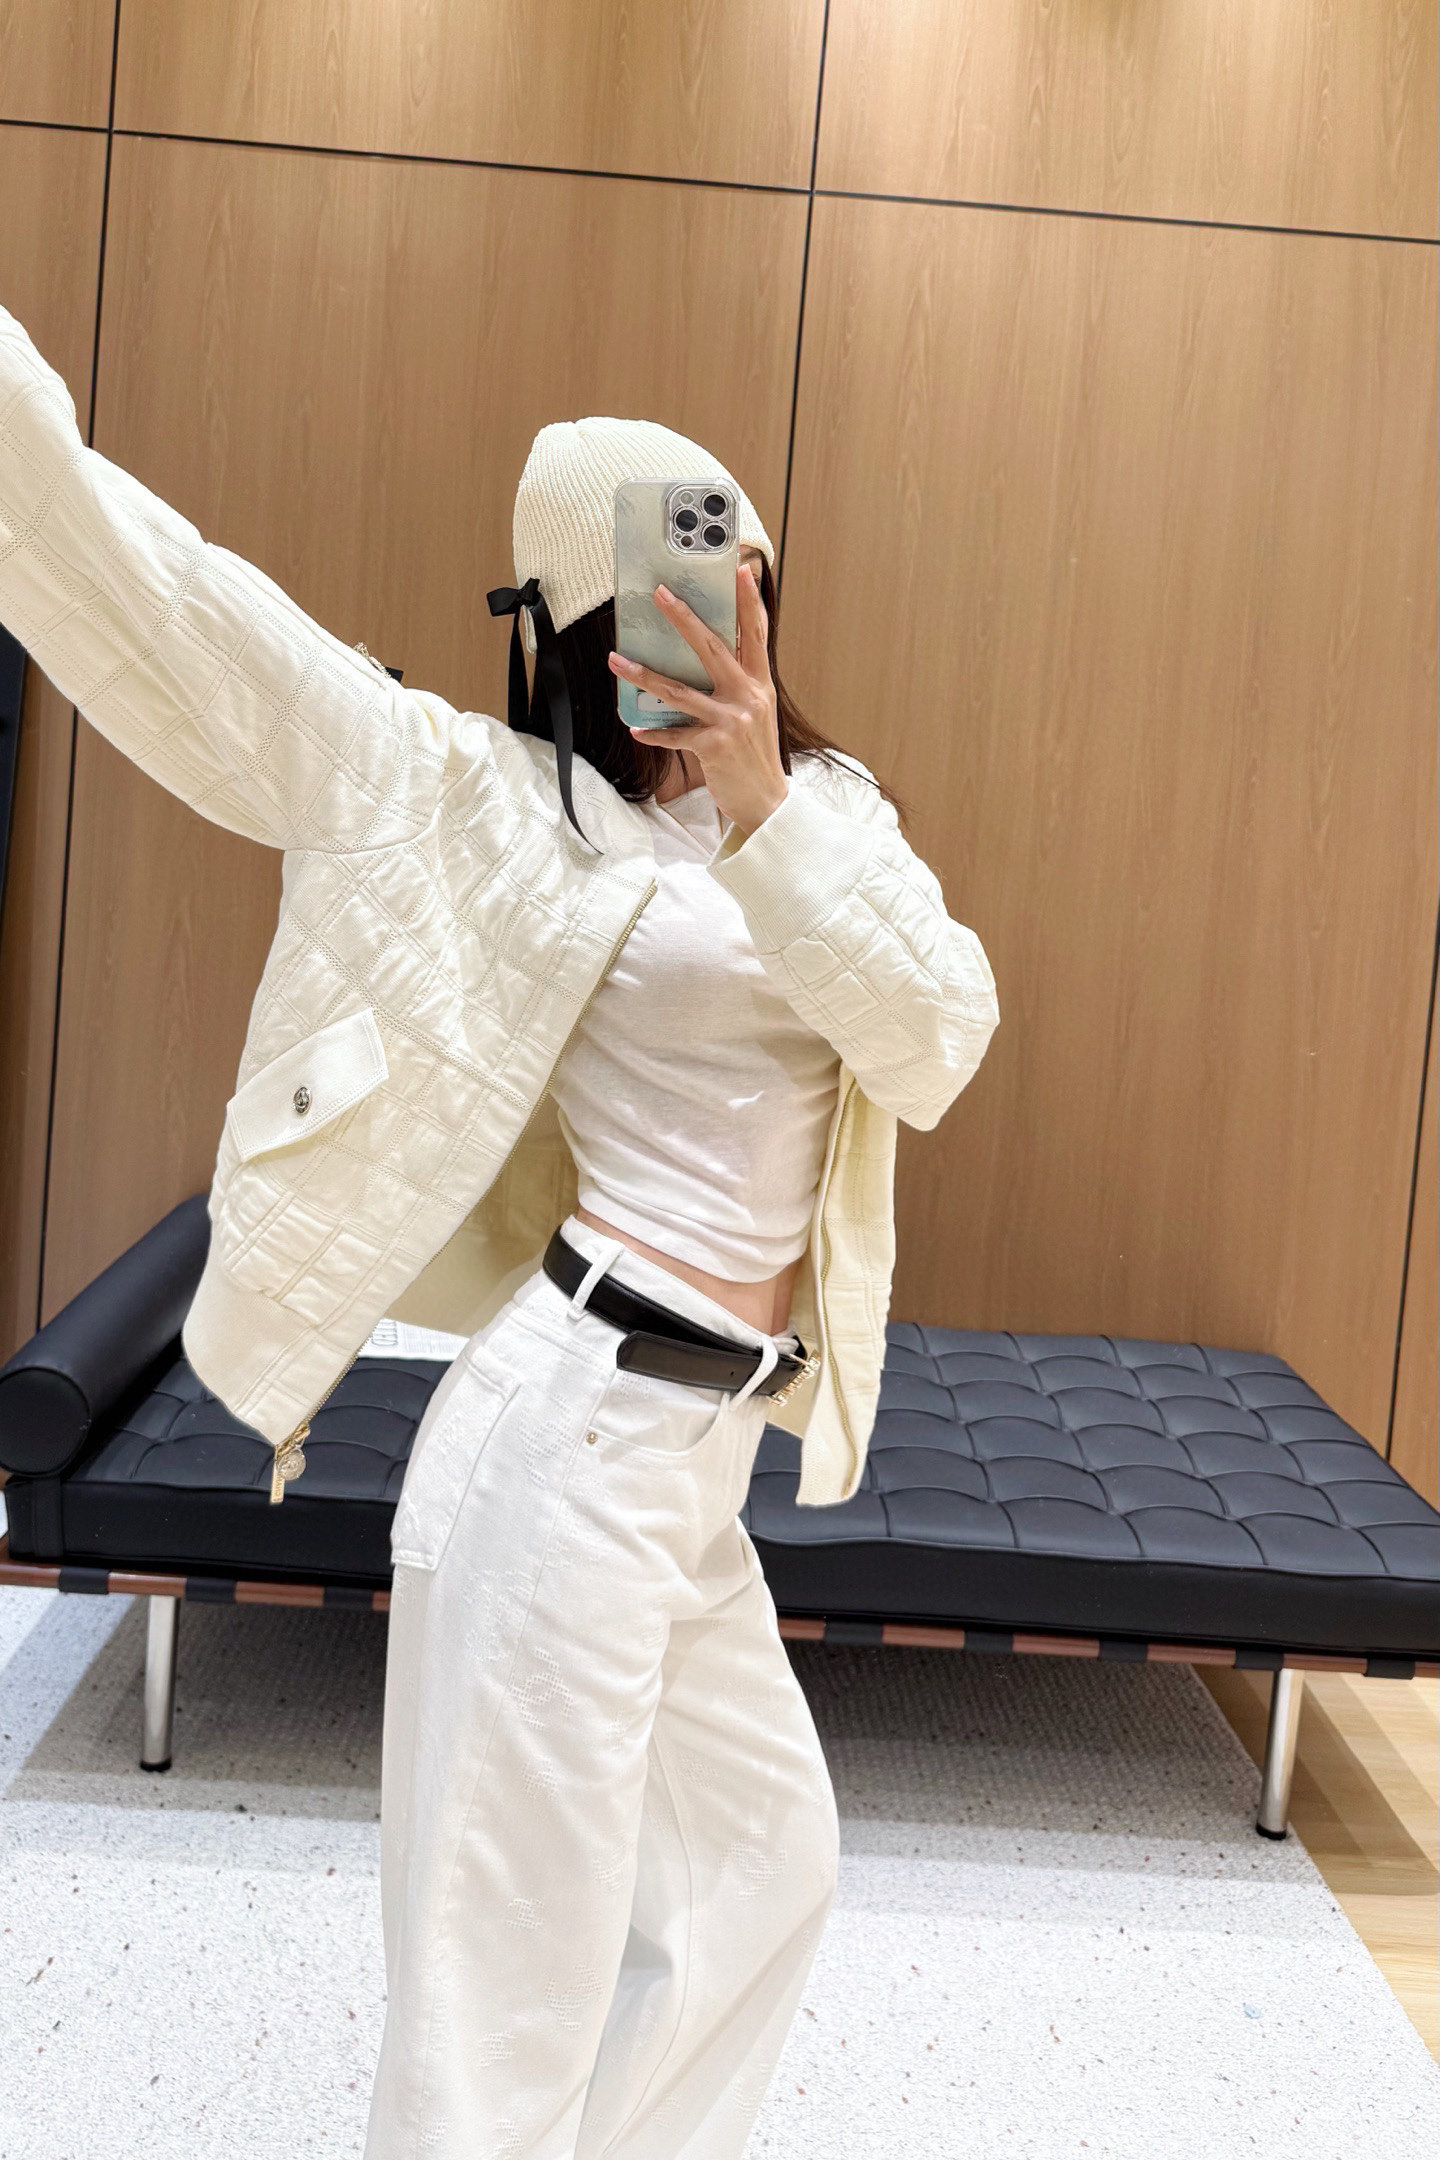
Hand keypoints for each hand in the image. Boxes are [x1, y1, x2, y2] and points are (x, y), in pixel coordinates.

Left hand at [607, 563, 787, 836]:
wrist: (767, 801)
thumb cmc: (755, 755)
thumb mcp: (756, 713)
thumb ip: (738, 684)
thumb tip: (709, 660)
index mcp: (760, 683)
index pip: (757, 633)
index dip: (749, 601)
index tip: (740, 570)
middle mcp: (748, 696)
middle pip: (712, 647)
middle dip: (684, 618)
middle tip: (662, 594)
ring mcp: (731, 720)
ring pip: (680, 690)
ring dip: (643, 675)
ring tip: (616, 661)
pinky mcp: (714, 746)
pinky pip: (675, 734)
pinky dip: (654, 732)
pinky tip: (637, 728)